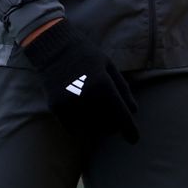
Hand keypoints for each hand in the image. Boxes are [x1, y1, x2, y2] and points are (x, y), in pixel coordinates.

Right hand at [22, 20, 138, 147]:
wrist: (53, 48)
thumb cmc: (87, 55)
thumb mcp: (110, 67)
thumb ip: (123, 89)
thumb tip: (133, 111)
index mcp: (103, 85)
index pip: (121, 116)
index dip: (130, 131)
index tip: (134, 140)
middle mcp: (87, 97)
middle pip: (107, 126)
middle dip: (114, 126)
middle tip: (113, 120)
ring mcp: (70, 104)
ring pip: (90, 129)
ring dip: (97, 127)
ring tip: (97, 114)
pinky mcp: (56, 108)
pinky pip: (73, 128)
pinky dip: (80, 125)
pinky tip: (82, 113)